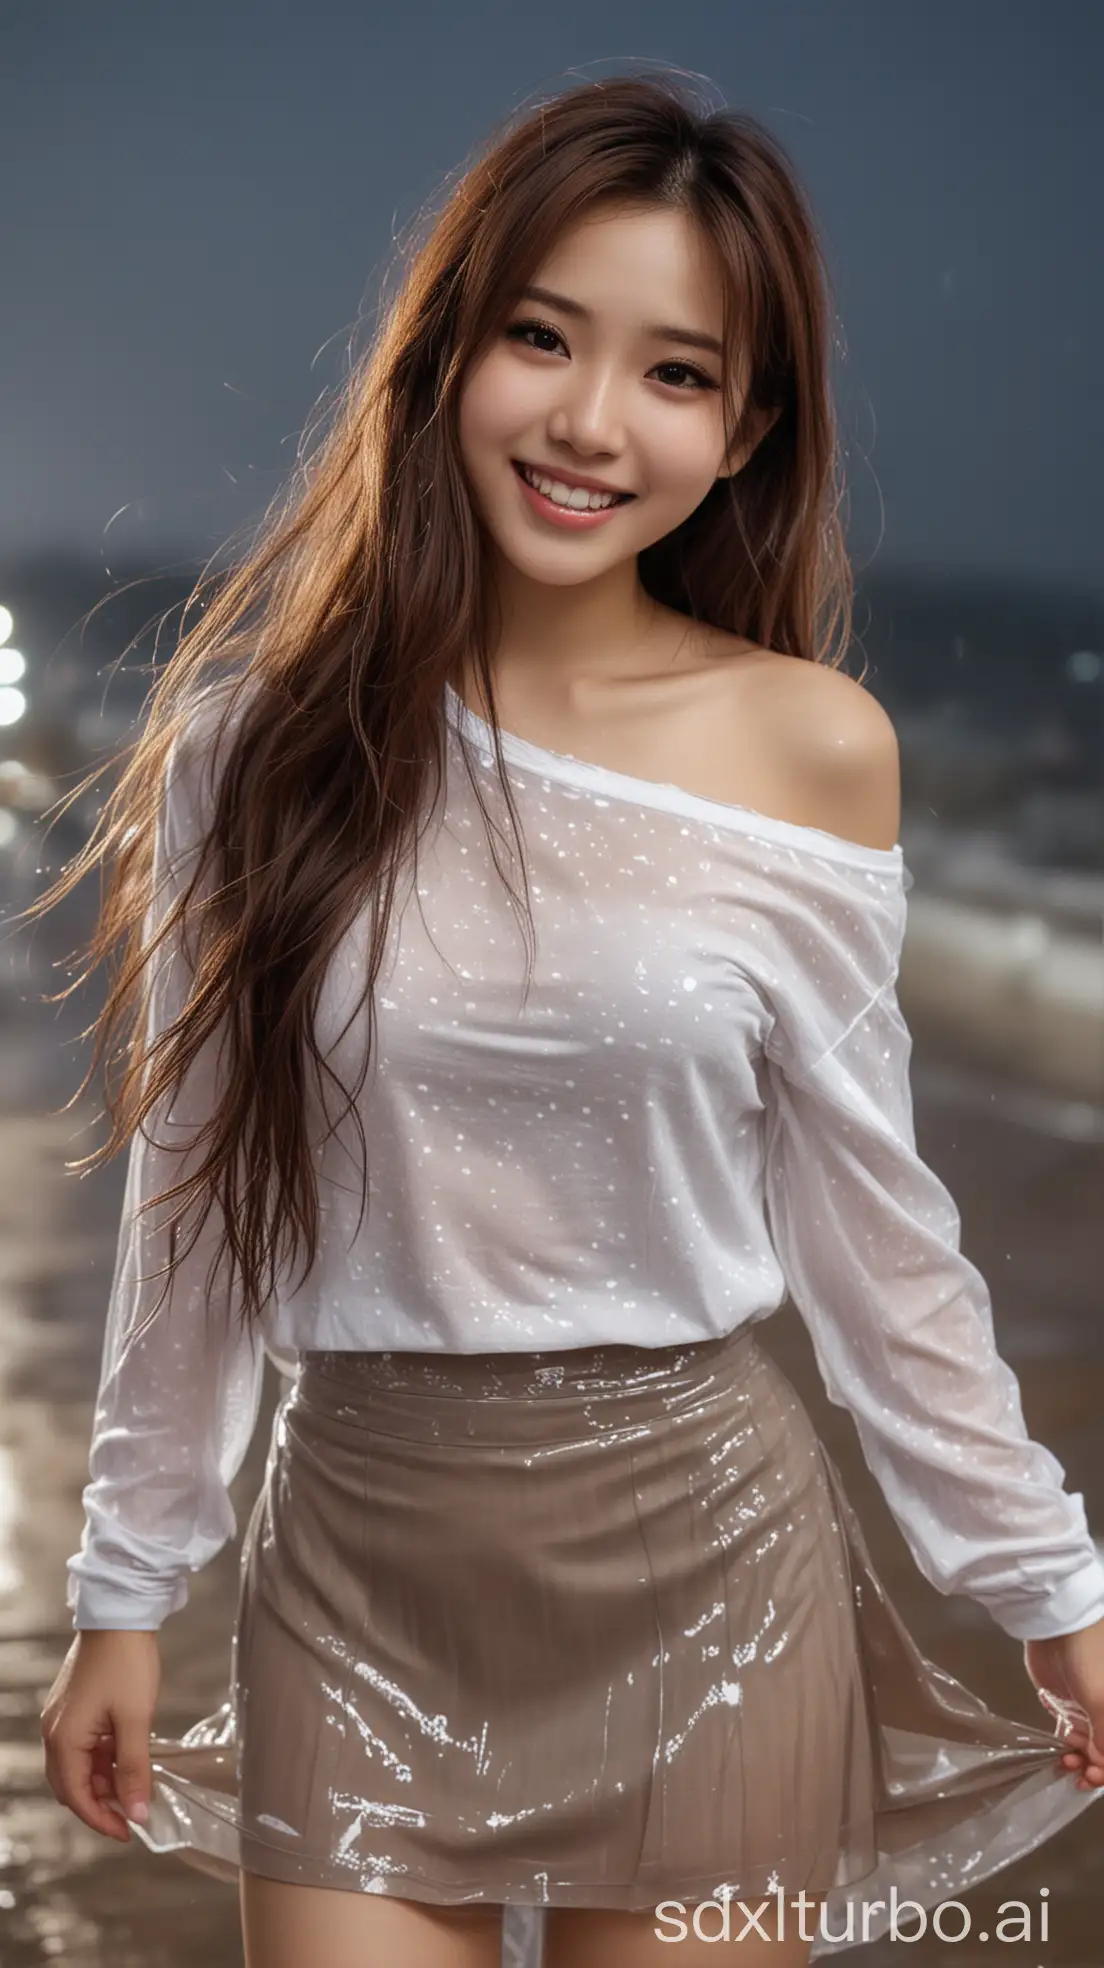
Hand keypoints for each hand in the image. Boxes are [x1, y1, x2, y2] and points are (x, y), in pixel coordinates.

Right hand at [41, 1629, 161, 1841]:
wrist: (120, 1615)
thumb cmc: (126, 1663)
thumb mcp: (135, 1719)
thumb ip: (134, 1769)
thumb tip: (137, 1813)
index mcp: (64, 1739)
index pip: (76, 1797)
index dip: (101, 1820)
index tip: (129, 1831)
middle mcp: (55, 1732)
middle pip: (72, 1785)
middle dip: (101, 1803)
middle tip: (133, 1811)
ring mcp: (62, 1718)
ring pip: (78, 1766)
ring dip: (102, 1781)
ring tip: (135, 1785)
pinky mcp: (73, 1706)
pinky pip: (83, 1746)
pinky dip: (102, 1759)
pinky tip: (126, 1758)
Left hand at [1023, 1613, 1103, 1790]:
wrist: (1056, 1628)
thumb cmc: (1089, 1661)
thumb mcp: (1102, 1702)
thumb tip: (1101, 1766)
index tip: (1095, 1776)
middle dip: (1098, 1767)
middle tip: (1082, 1776)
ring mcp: (1090, 1708)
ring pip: (1092, 1745)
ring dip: (1083, 1760)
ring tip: (1067, 1763)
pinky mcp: (1068, 1704)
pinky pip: (1074, 1733)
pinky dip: (1071, 1748)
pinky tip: (1063, 1757)